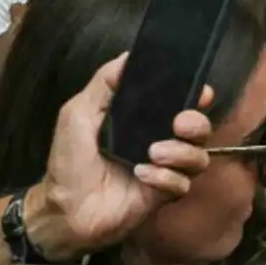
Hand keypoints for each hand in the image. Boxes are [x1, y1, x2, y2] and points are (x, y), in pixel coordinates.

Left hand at [26, 54, 212, 261]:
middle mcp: (160, 142)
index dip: (196, 97)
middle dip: (196, 123)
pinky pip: (183, 183)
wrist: (65, 209)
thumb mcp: (78, 114)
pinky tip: (143, 176)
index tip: (201, 93)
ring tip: (153, 154)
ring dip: (181, 153)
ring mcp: (166, 170)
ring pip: (199, 157)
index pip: (181, 104)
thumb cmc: (69, 161)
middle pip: (200, 129)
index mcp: (143, 121)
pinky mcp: (165, 195)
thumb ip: (104, 84)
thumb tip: (129, 55)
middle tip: (179, 125)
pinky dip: (166, 178)